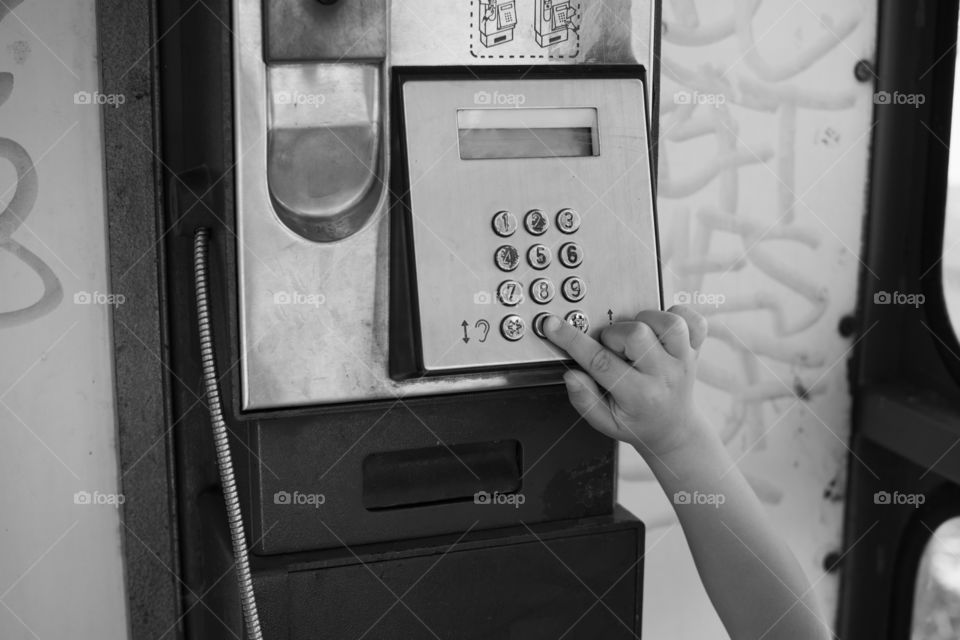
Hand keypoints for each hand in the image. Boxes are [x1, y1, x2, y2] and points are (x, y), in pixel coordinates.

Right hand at [543, 305, 708, 456]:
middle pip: (636, 334)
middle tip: (611, 349)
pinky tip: (661, 330)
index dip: (572, 340)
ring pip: (667, 322)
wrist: (674, 429)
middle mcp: (665, 375)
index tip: (553, 325)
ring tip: (636, 337)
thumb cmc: (638, 423)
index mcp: (640, 396)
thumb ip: (585, 400)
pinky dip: (676, 315)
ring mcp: (684, 360)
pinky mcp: (695, 348)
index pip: (600, 362)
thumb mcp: (605, 423)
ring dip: (645, 321)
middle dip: (613, 335)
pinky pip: (692, 320)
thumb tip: (572, 374)